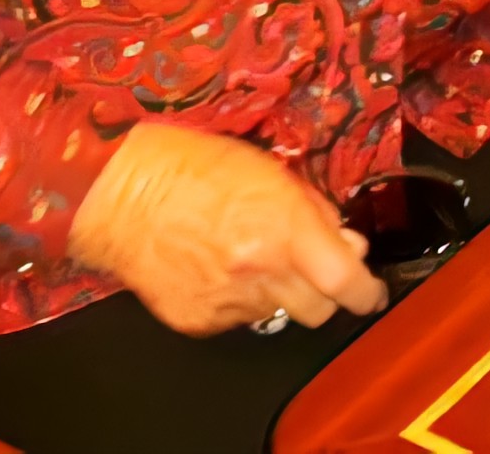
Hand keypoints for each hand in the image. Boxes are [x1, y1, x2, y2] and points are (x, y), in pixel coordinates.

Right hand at [68, 121, 386, 334]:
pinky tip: (219, 269)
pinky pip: (237, 320)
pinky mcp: (197, 321)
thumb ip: (314, 213)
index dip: (366, 291)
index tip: (369, 291)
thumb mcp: (272, 173)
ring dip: (277, 293)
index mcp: (286, 232)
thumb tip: (345, 244)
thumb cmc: (195, 168)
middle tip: (309, 268)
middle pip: (318, 311)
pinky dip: (238, 301)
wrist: (120, 193)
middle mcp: (260, 274)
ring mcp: (227, 304)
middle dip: (322, 293)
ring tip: (250, 256)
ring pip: (277, 315)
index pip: (346, 282)